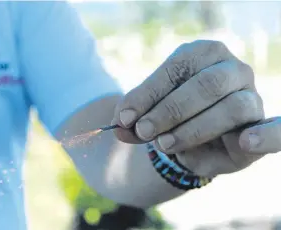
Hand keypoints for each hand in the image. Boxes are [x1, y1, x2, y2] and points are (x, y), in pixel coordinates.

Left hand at [112, 40, 280, 176]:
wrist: (191, 138)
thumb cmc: (169, 119)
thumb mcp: (146, 116)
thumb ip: (133, 120)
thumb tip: (118, 126)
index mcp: (202, 54)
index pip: (176, 68)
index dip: (147, 94)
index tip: (123, 118)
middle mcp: (230, 69)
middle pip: (205, 84)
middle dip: (169, 111)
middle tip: (143, 131)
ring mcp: (250, 95)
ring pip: (230, 107)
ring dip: (193, 129)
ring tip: (165, 144)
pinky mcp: (261, 125)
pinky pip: (276, 128)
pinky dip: (266, 135)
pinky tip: (246, 142)